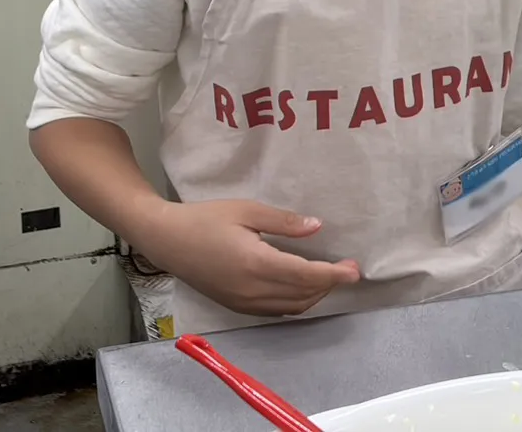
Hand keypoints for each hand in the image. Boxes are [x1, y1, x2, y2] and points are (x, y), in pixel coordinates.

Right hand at [141, 199, 360, 316]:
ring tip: (331, 277)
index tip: (355, 271)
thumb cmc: (206, 218)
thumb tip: (317, 227)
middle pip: (303, 294)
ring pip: (291, 307)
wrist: (166, 240)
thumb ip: (283, 222)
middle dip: (330, 284)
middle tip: (348, 269)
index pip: (306, 276)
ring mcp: (243, 302)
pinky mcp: (236, 306)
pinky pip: (275, 311)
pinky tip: (304, 287)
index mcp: (256, 264)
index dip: (334, 275)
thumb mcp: (246, 210)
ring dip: (315, 295)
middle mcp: (251, 290)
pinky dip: (296, 302)